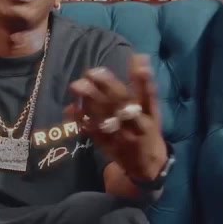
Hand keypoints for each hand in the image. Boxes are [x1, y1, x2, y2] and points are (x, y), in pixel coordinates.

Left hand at [65, 54, 166, 181]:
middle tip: (91, 72)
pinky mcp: (107, 146)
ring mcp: (121, 137)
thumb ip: (144, 85)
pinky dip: (81, 120)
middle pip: (122, 105)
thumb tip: (139, 56)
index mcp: (150, 115)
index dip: (143, 79)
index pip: (148, 95)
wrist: (147, 167)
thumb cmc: (148, 131)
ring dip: (90, 102)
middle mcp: (137, 126)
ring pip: (106, 118)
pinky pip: (93, 132)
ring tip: (77, 85)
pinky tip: (70, 108)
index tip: (136, 59)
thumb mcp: (152, 109)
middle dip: (108, 88)